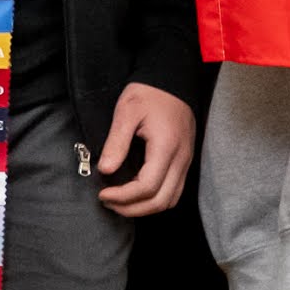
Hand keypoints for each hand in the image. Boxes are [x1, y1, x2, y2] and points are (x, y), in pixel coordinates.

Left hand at [93, 84, 195, 217]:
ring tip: (121, 201)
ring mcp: (186, 161)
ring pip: (169, 200)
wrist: (172, 80)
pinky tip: (136, 193)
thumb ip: (116, 142)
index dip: (123, 196)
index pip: (147, 187)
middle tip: (108, 202)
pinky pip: (174, 191)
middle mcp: (181, 159)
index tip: (102, 193)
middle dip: (132, 208)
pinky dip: (154, 199)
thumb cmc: (149, 93)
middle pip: (160, 201)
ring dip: (144, 208)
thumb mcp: (126, 111)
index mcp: (166, 147)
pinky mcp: (185, 161)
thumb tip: (105, 170)